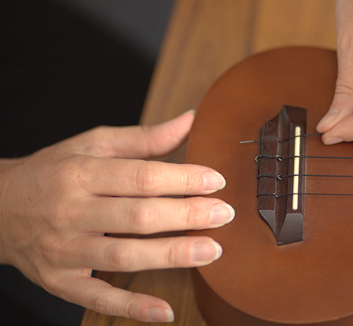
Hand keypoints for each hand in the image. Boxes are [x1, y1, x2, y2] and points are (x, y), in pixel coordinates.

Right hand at [0, 111, 233, 322]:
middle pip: (137, 216)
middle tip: (224, 214)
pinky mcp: (59, 282)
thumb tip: (190, 121)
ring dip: (171, 255)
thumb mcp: (93, 145)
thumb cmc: (53, 172)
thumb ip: (144, 138)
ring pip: (123, 256)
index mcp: (80, 173)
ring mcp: (64, 251)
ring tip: (212, 251)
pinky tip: (165, 311)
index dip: (182, 180)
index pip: (141, 177)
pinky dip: (131, 308)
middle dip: (186, 216)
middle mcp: (70, 212)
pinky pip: (97, 299)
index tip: (216, 180)